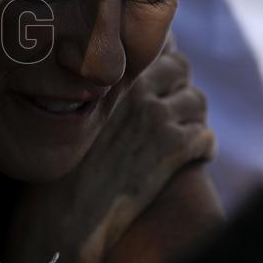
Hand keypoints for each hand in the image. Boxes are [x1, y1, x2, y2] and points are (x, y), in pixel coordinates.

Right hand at [3, 45, 215, 262]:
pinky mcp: (172, 149)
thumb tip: (100, 87)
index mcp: (107, 79)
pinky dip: (203, 148)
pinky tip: (191, 159)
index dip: (160, 62)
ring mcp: (156, 118)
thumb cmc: (56, 172)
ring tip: (182, 135)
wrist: (66, 214)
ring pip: (197, 100)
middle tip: (171, 109)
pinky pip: (206, 135)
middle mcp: (134, 91)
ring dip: (192, 117)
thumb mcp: (66, 118)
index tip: (157, 79)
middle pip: (180, 67)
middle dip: (179, 86)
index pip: (151, 49)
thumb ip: (89, 93)